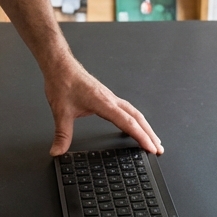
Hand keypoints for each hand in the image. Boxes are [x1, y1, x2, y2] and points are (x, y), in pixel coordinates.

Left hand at [44, 58, 161, 155]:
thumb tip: (57, 151)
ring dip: (144, 126)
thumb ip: (61, 134)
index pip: (128, 123)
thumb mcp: (60, 111)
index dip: (141, 137)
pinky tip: (133, 125)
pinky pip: (126, 109)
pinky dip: (135, 119)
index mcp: (103, 103)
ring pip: (133, 112)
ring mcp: (109, 97)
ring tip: (153, 139)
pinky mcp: (106, 96)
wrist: (60, 65)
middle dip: (149, 134)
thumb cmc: (62, 82)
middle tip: (159, 149)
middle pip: (137, 118)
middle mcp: (110, 99)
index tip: (151, 148)